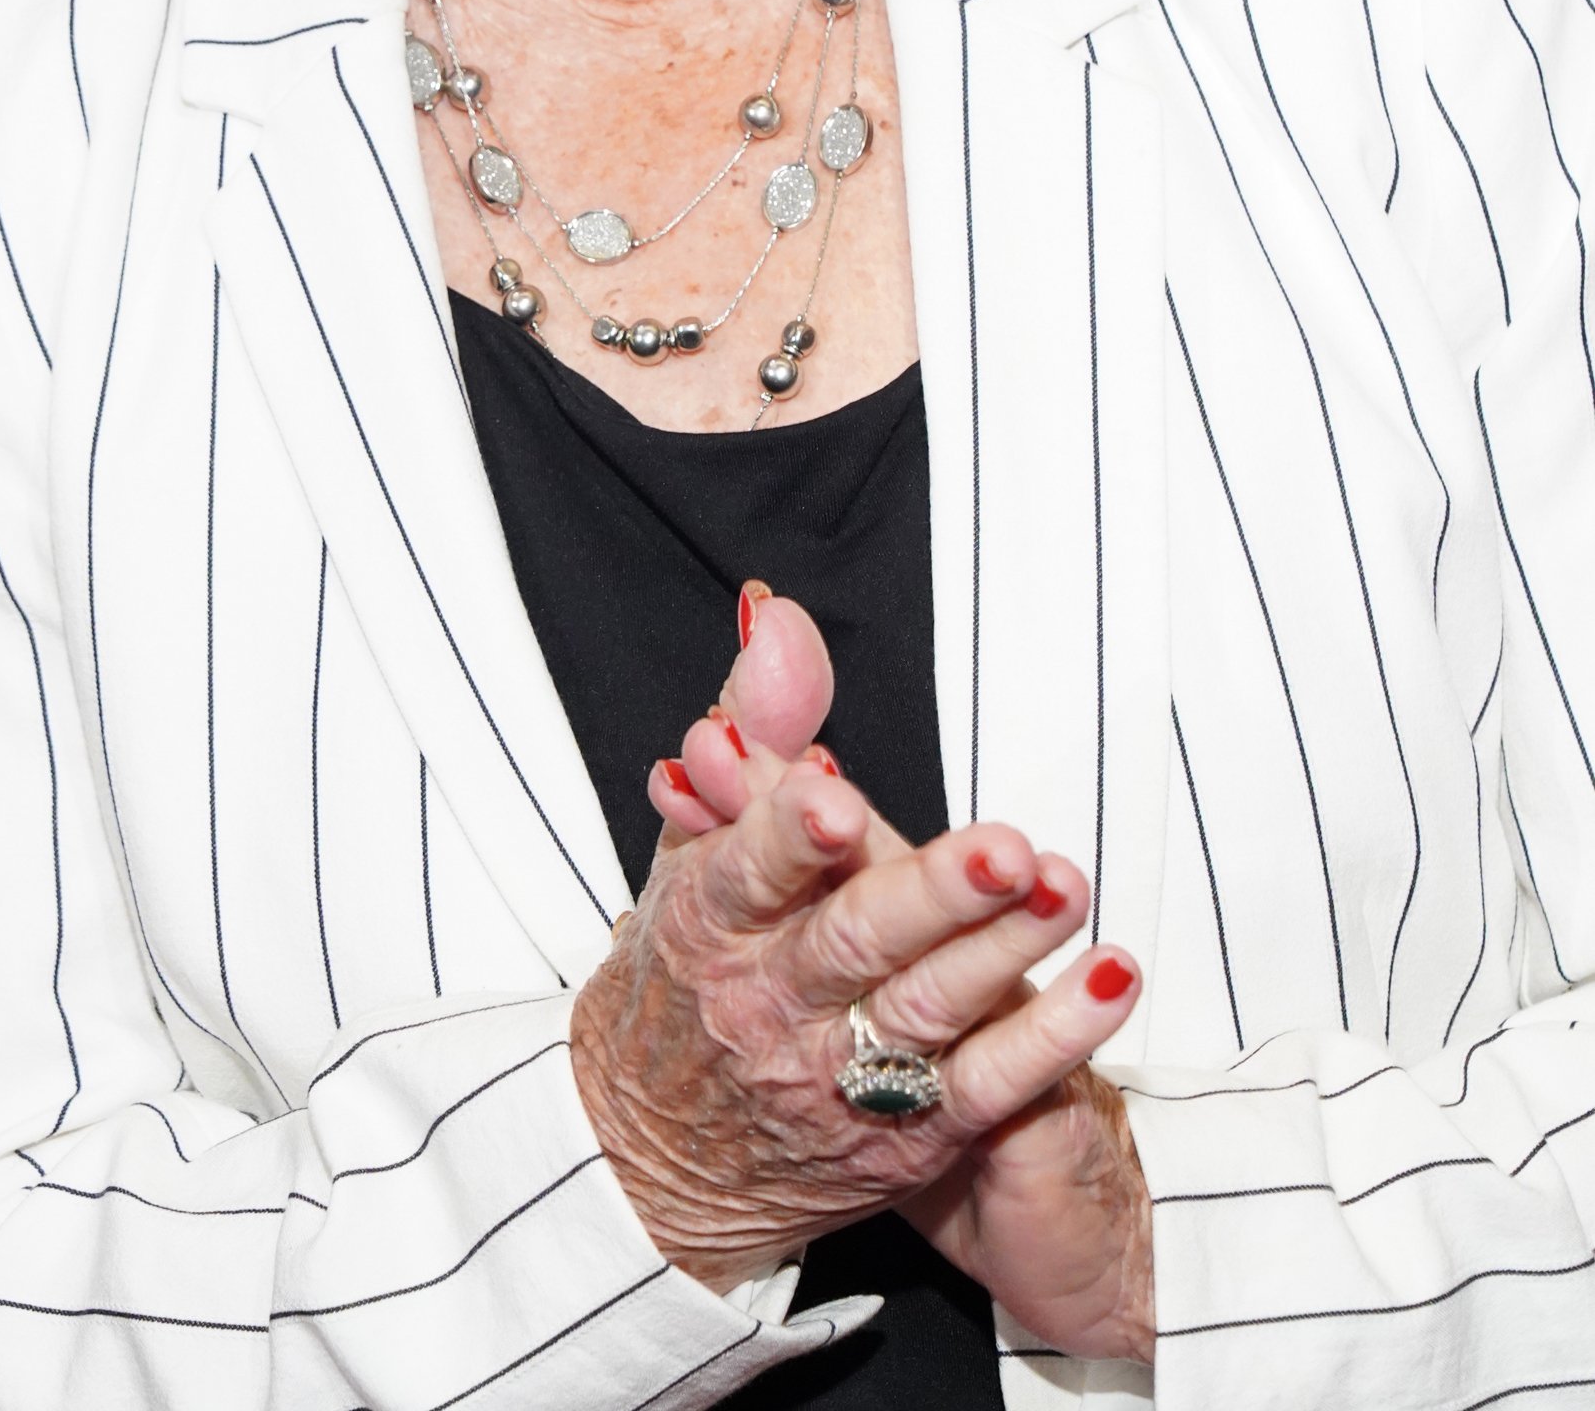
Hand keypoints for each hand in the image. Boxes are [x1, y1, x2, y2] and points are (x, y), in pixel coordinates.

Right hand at [630, 585, 1155, 1363]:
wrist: (656, 1155)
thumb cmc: (692, 968)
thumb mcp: (701, 848)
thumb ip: (756, 724)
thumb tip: (774, 612)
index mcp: (709, 921)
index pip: (748, 871)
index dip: (791, 836)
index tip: (837, 798)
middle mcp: (769, 1002)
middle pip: (853, 942)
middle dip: (933, 894)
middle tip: (1007, 850)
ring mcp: (837, 1075)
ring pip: (926, 1012)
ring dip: (1006, 954)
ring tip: (1069, 890)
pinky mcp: (905, 1136)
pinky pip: (986, 1088)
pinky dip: (1052, 1039)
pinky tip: (1111, 981)